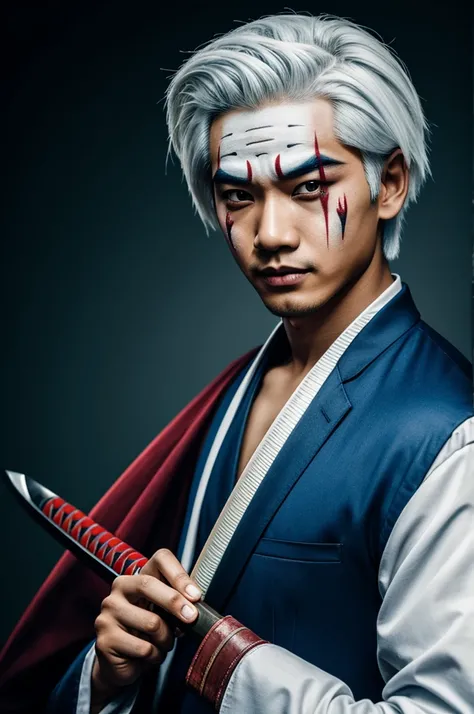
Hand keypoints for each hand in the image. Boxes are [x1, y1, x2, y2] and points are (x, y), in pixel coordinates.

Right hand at [91, 548, 201, 707]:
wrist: (123, 664)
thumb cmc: (148, 633)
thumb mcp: (164, 613)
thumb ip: (176, 602)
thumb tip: (196, 602)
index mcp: (137, 577)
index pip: (159, 559)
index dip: (179, 575)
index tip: (195, 595)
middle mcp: (119, 590)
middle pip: (148, 585)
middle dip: (174, 602)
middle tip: (192, 618)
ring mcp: (108, 613)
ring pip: (151, 622)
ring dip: (166, 639)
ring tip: (163, 643)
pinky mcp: (105, 639)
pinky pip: (143, 648)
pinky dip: (155, 656)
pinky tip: (150, 655)